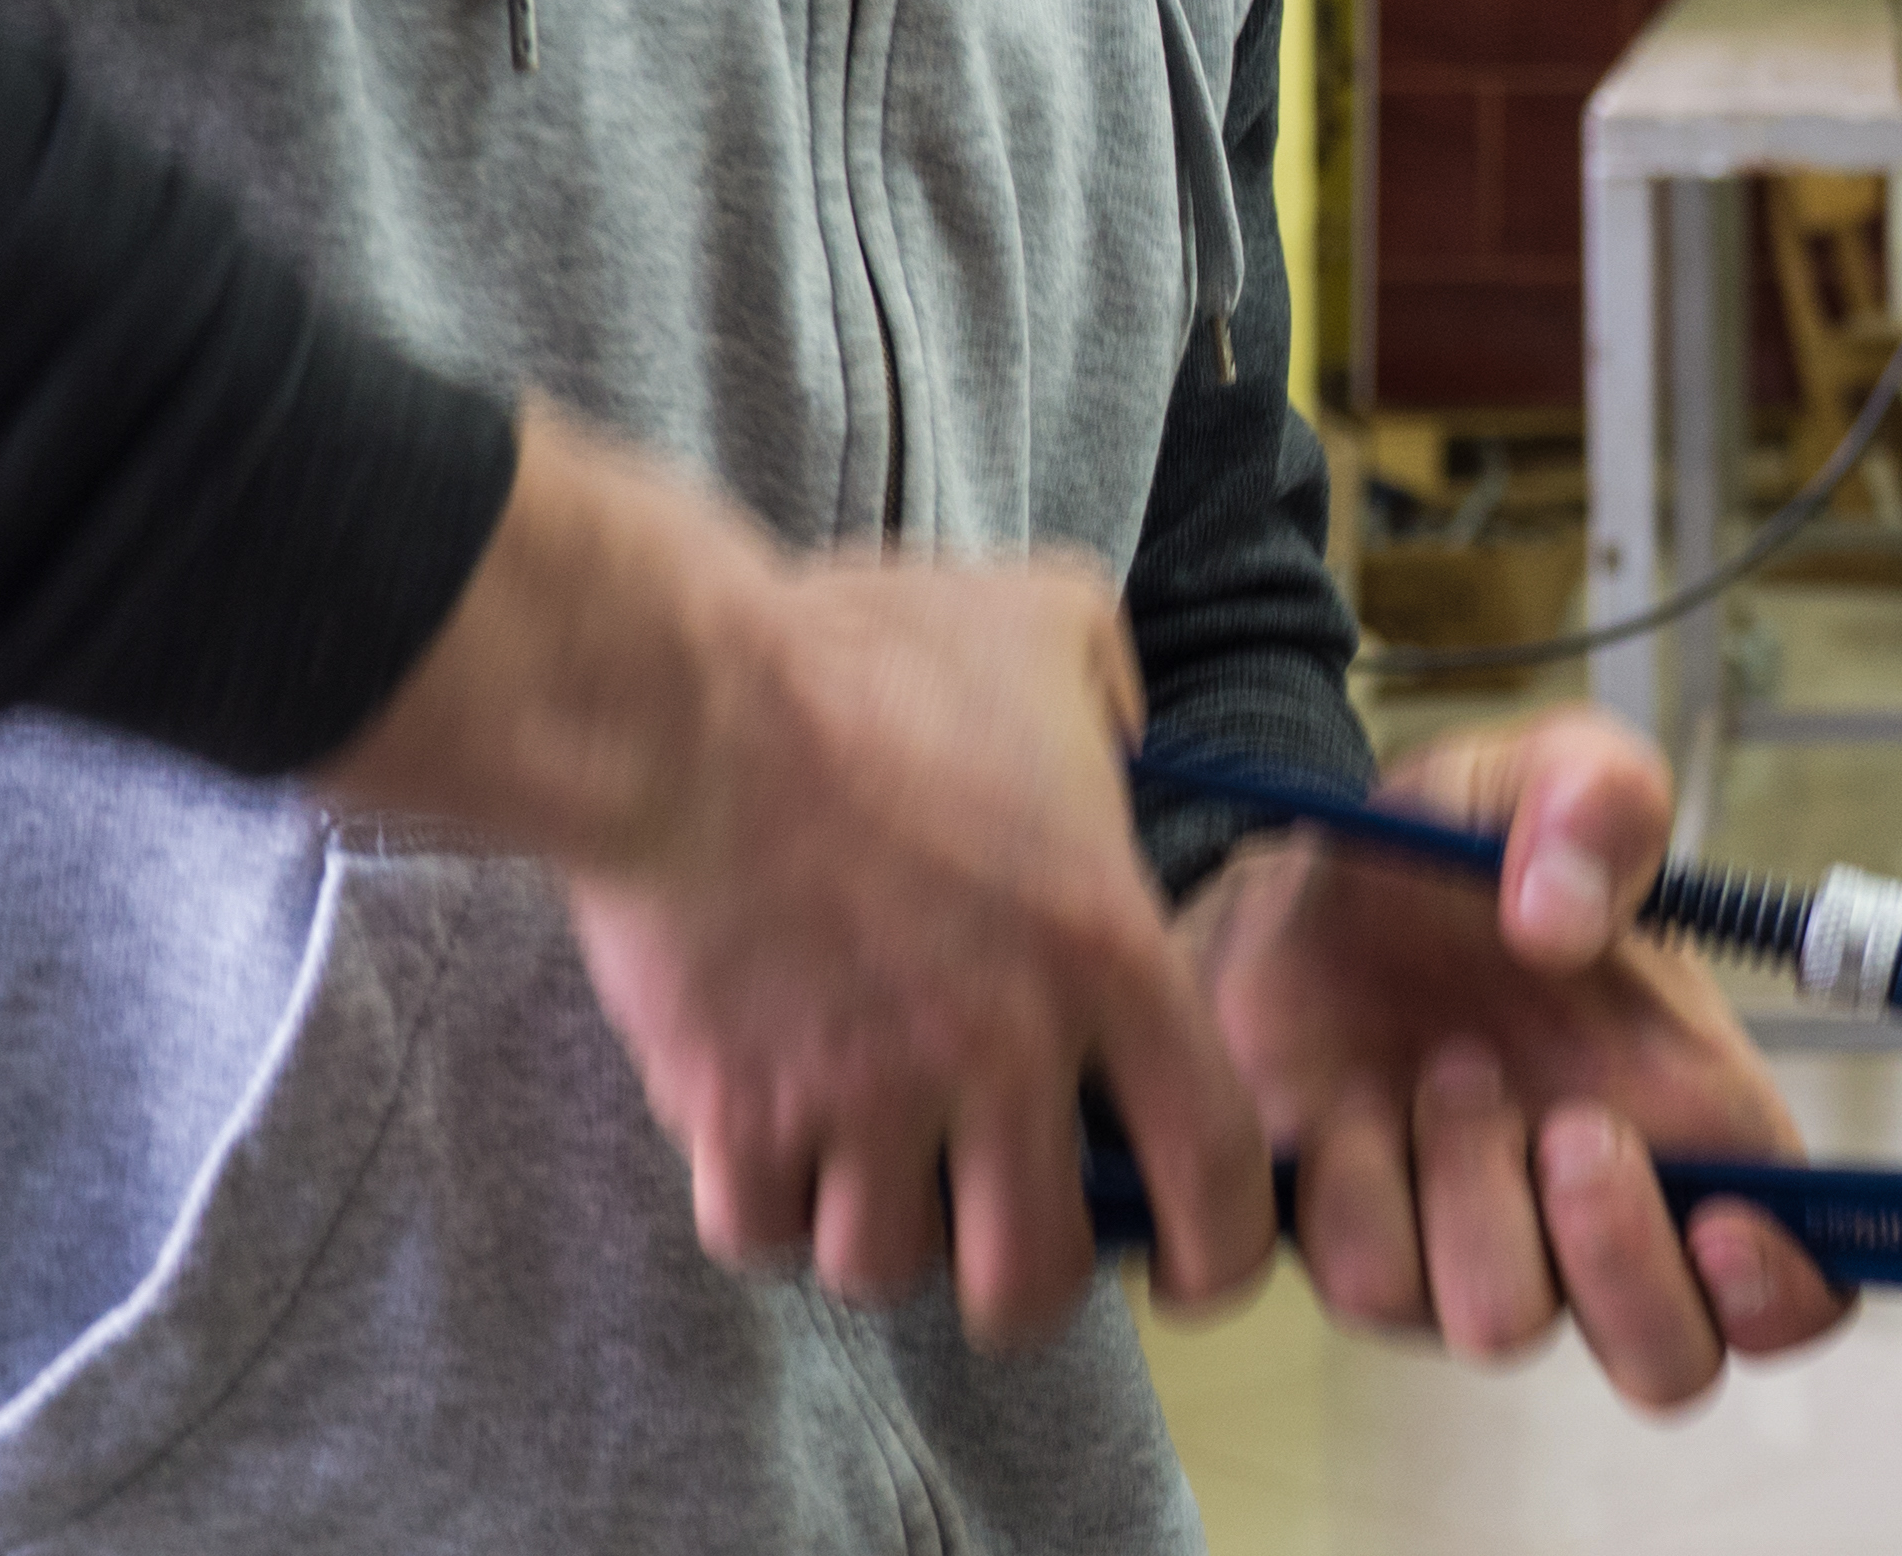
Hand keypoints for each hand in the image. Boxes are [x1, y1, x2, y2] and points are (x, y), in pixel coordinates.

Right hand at [316, 411, 1273, 1343]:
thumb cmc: (866, 654)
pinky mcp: (737, 1111)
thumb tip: (1121, 740)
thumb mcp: (1049, 623)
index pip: (1213, 1168)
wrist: (682, 700)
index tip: (1191, 1261)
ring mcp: (864, 1094)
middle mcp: (1000, 1051)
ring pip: (886, 1268)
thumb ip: (1115, 692)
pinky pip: (761, 1234)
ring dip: (880, 1230)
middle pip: (1031, 1278)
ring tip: (869, 1156)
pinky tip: (768, 1134)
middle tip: (996, 1215)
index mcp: (1105, 954)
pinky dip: (763, 1206)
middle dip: (1016, 1271)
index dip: (1218, 1246)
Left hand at [1181, 705, 1848, 1409]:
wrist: (1278, 890)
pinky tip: (1349, 1104)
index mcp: (1690, 1124)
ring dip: (1473, 1195)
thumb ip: (1594, 795)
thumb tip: (1566, 921)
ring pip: (1502, 1329)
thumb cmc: (1441, 854)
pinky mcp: (1355, 1261)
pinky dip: (1359, 1189)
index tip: (1724, 1219)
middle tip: (1572, 1130)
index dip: (1784, 1292)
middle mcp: (1592, 1217)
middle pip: (1670, 1364)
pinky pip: (1372, 1291)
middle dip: (1623, 1263)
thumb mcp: (1528, 774)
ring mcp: (1471, 1256)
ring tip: (1443, 1068)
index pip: (1800, 1288)